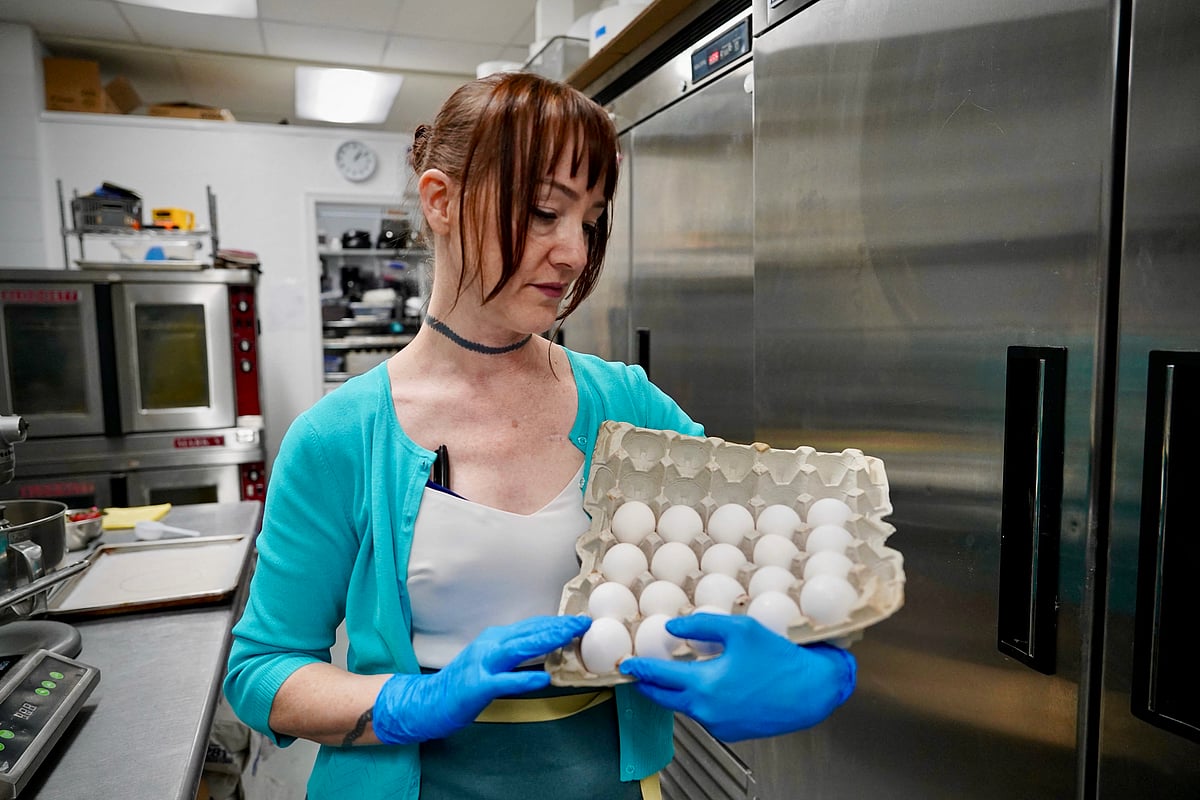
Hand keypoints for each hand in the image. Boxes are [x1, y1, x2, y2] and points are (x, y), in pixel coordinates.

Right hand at [373, 615, 590, 744]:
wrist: (428, 701)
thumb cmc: (463, 684)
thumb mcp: (492, 662)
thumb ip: (516, 654)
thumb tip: (546, 648)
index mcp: (494, 639)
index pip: (530, 626)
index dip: (555, 622)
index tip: (578, 619)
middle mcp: (489, 646)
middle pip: (528, 632)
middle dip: (557, 626)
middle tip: (582, 622)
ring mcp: (482, 664)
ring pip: (518, 649)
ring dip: (546, 641)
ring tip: (569, 636)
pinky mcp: (477, 686)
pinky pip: (504, 681)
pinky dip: (524, 678)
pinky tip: (543, 678)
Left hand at [618, 613, 855, 741]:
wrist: (812, 691)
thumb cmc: (780, 658)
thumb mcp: (740, 630)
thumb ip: (701, 627)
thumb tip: (672, 627)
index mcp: (705, 686)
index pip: (660, 677)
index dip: (640, 669)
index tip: (627, 664)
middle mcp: (707, 711)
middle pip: (665, 699)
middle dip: (649, 686)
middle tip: (638, 675)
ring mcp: (719, 725)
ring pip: (687, 706)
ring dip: (677, 692)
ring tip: (674, 675)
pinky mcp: (731, 732)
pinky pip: (707, 714)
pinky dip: (701, 701)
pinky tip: (711, 686)